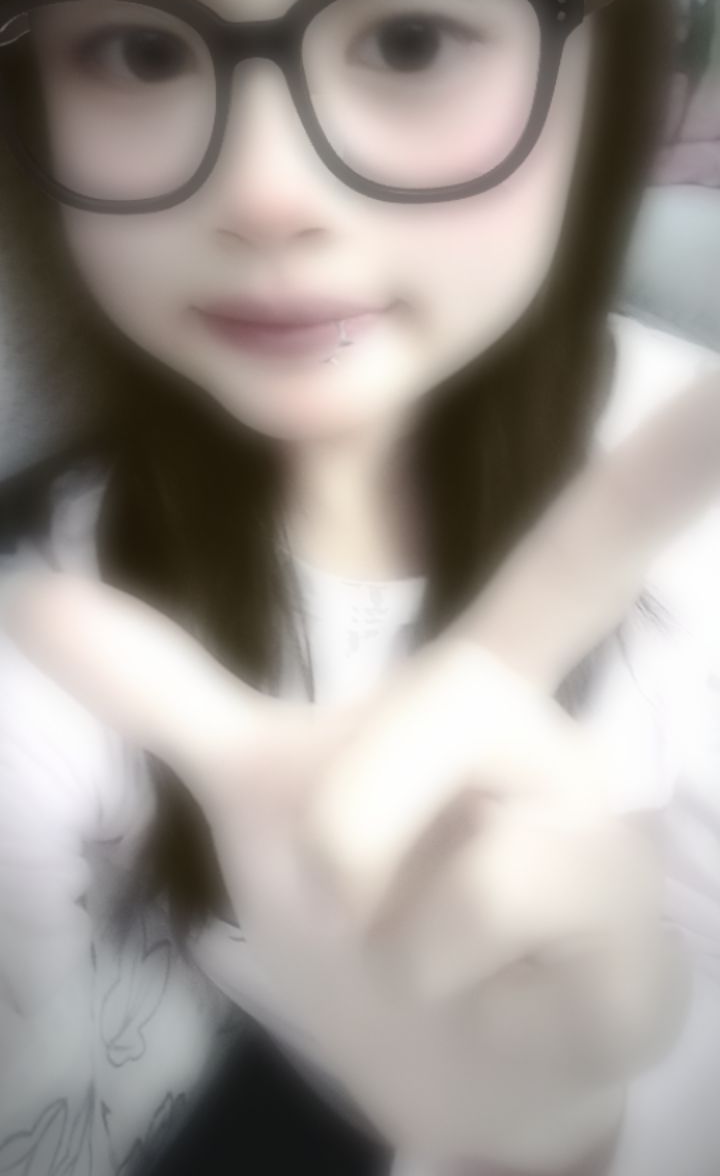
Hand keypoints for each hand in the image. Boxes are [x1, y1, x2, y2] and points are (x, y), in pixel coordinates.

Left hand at [1, 370, 717, 1170]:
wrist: (455, 1077)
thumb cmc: (373, 922)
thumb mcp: (263, 801)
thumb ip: (166, 688)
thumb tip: (31, 587)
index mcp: (480, 688)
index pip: (582, 552)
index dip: (671, 468)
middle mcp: (554, 731)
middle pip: (400, 736)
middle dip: (341, 843)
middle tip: (374, 900)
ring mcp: (598, 823)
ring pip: (419, 838)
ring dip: (376, 924)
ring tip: (433, 954)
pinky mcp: (625, 917)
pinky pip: (485, 903)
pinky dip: (434, 967)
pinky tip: (493, 986)